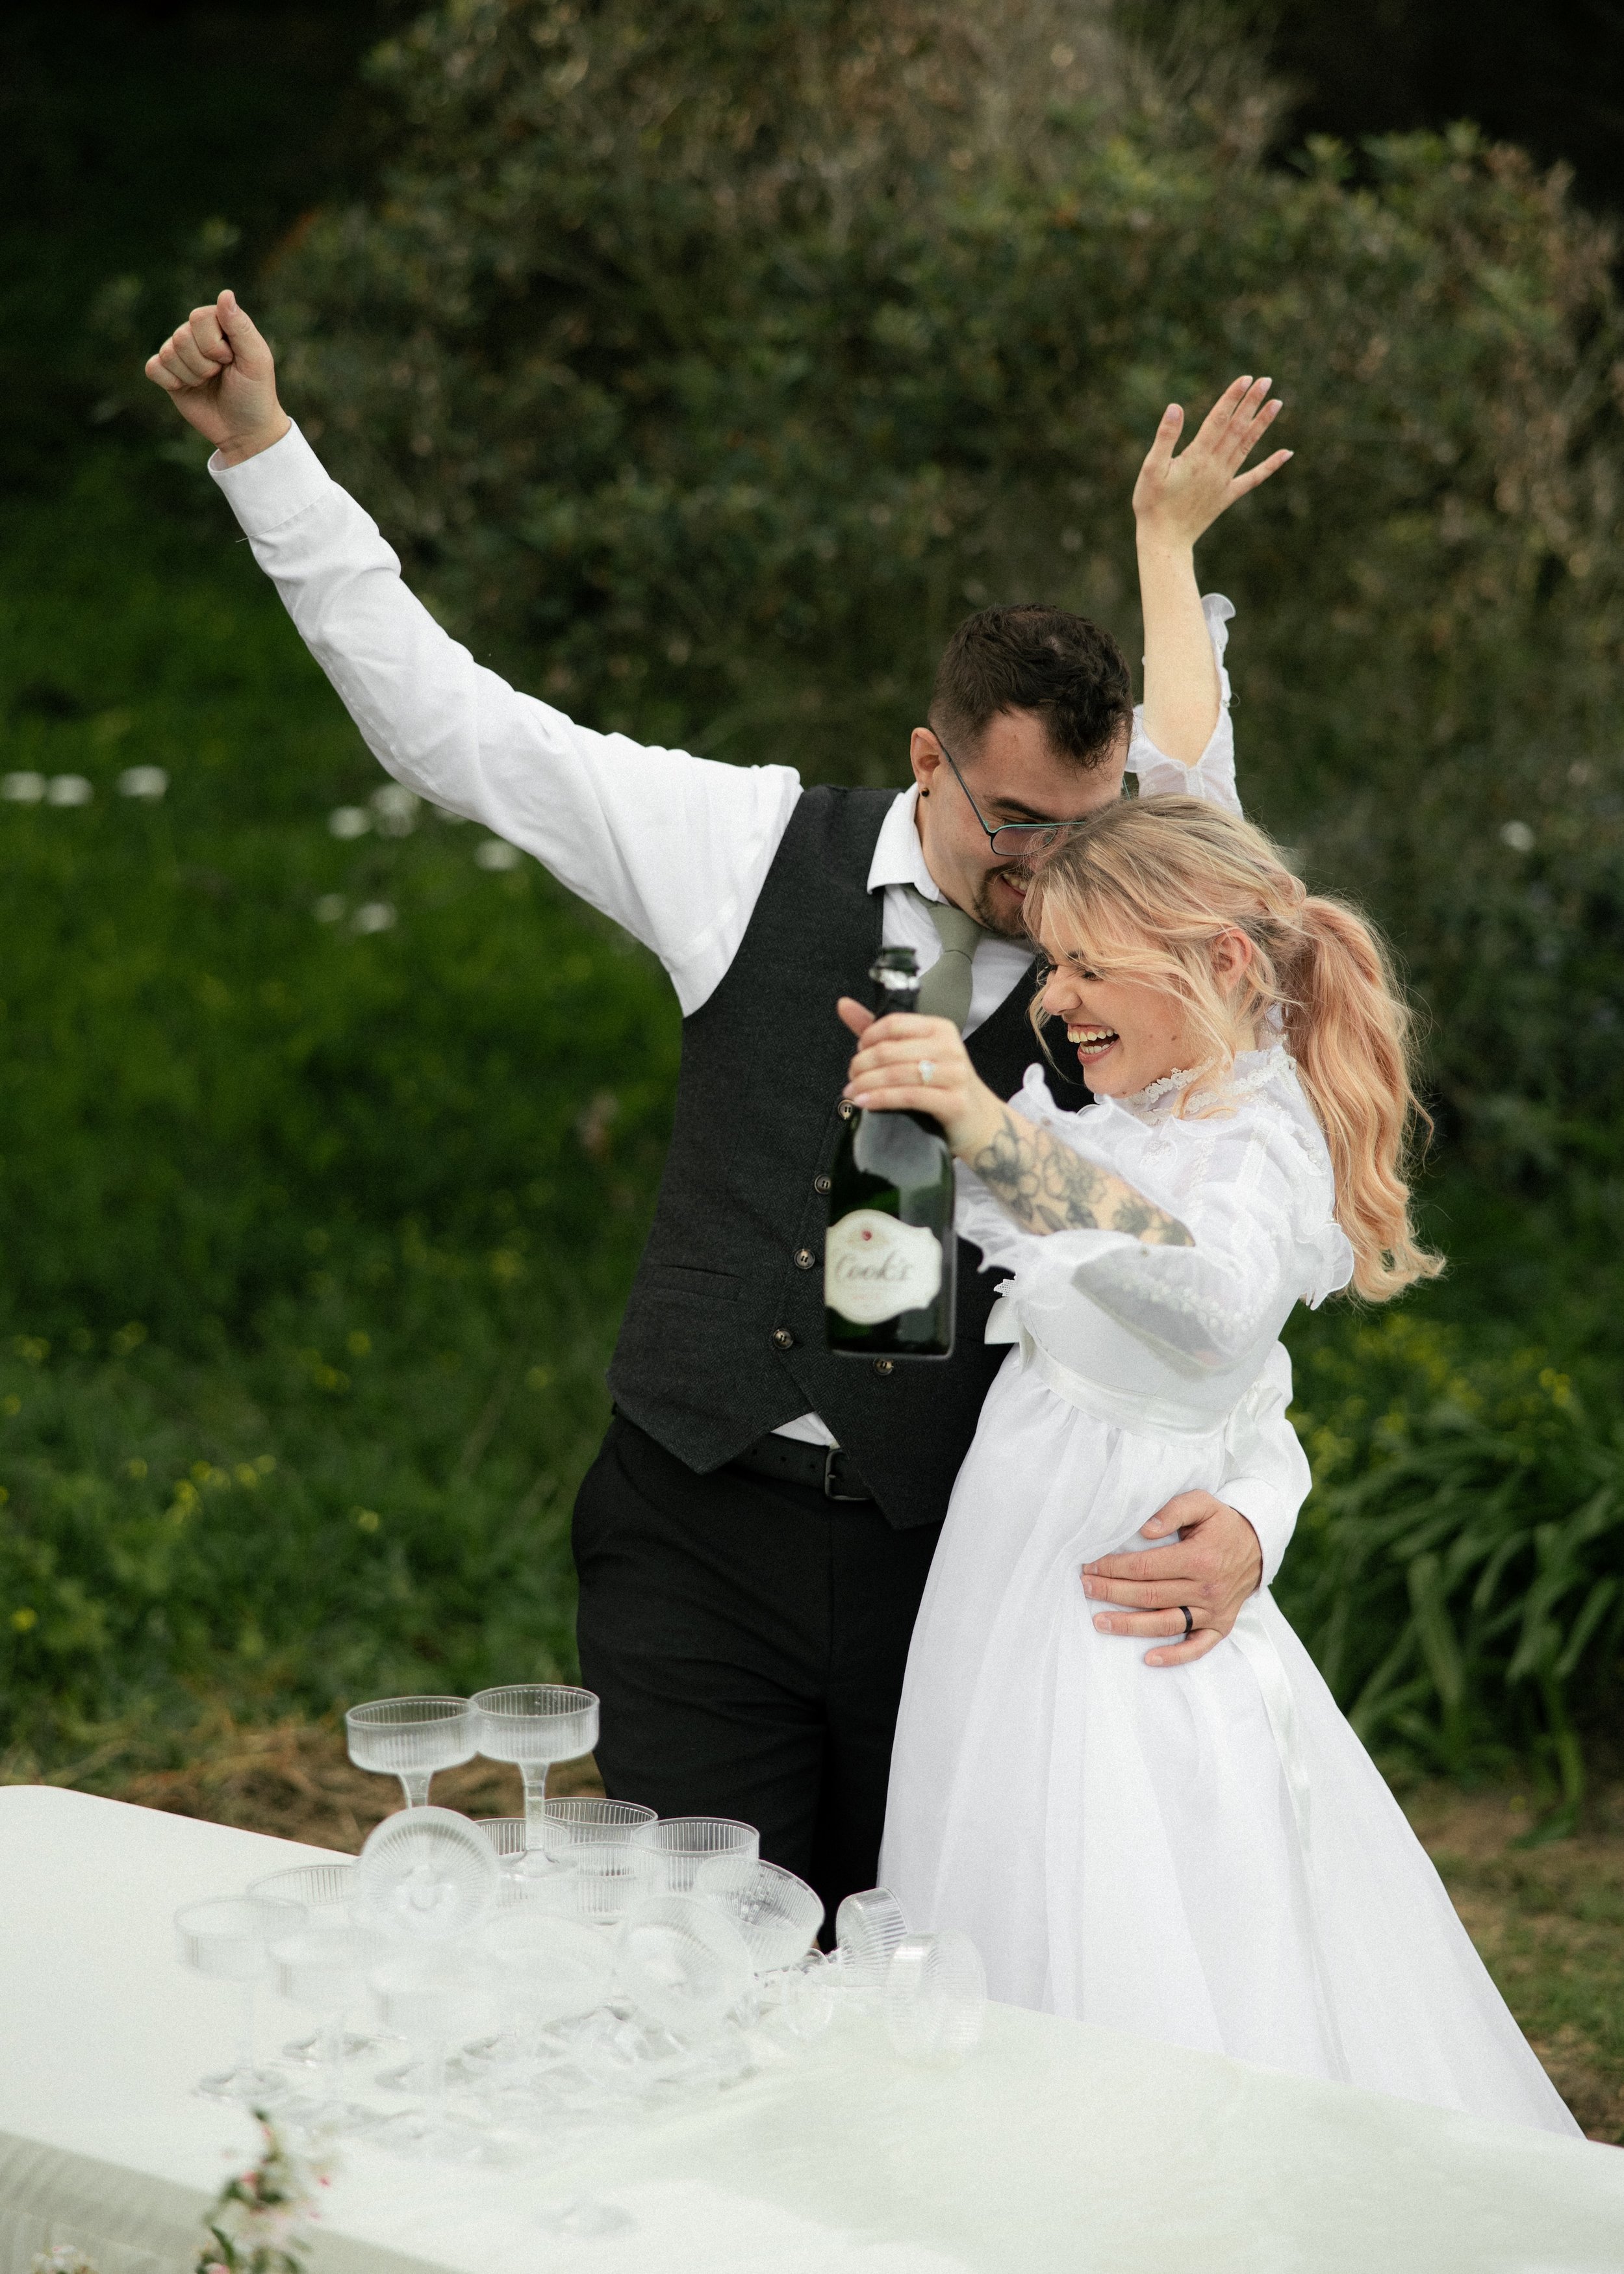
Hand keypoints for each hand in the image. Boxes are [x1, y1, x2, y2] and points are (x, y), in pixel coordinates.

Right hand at [144, 290, 290, 464]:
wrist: (244, 431)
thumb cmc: (255, 393)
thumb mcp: (256, 360)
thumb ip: (240, 327)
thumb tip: (225, 293)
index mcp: (219, 324)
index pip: (199, 317)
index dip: (214, 345)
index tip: (231, 360)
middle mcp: (197, 334)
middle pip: (181, 336)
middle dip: (203, 363)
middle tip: (220, 375)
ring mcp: (180, 354)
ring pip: (167, 353)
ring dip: (191, 376)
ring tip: (208, 383)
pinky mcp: (168, 375)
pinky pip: (153, 368)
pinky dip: (170, 382)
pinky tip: (187, 389)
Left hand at [837, 998, 998, 1152]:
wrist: (979, 1120)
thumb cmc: (941, 1084)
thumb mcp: (914, 1053)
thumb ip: (879, 1031)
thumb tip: (843, 1004)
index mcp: (940, 1028)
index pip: (893, 1024)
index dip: (868, 1037)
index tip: (858, 1052)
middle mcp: (950, 1047)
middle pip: (890, 1050)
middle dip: (862, 1065)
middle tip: (851, 1077)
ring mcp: (955, 1075)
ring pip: (896, 1074)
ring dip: (866, 1084)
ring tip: (851, 1093)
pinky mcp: (954, 1102)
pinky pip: (908, 1097)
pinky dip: (880, 1099)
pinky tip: (864, 1103)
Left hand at [1079, 1492, 1263, 1666]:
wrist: (1259, 1545)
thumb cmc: (1222, 1523)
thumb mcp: (1202, 1503)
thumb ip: (1173, 1511)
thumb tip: (1144, 1529)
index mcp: (1200, 1558)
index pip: (1146, 1567)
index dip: (1115, 1567)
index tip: (1091, 1566)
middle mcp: (1207, 1589)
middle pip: (1149, 1595)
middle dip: (1112, 1593)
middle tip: (1085, 1588)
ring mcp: (1215, 1611)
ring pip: (1165, 1623)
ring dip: (1129, 1625)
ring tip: (1099, 1622)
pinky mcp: (1221, 1627)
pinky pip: (1196, 1648)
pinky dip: (1174, 1657)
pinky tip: (1148, 1658)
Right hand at [1132, 376, 1289, 553]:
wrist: (1165, 540)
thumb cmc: (1152, 505)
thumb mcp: (1151, 469)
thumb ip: (1165, 437)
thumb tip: (1176, 407)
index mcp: (1197, 457)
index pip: (1219, 420)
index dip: (1232, 398)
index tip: (1245, 379)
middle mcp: (1215, 466)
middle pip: (1237, 428)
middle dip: (1251, 403)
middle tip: (1266, 380)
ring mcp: (1224, 481)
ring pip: (1247, 446)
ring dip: (1262, 424)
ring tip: (1277, 403)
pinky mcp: (1228, 496)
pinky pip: (1253, 478)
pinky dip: (1271, 465)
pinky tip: (1287, 453)